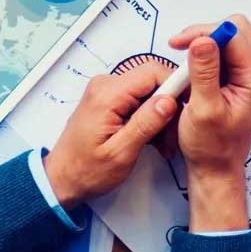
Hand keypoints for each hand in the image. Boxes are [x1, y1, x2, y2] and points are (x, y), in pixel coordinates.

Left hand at [44, 63, 182, 207]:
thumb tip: (169, 100)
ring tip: (163, 144)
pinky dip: (151, 117)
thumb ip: (145, 124)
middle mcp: (106, 85)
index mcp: (107, 95)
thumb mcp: (120, 153)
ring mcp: (108, 91)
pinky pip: (141, 99)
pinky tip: (153, 139)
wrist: (61, 180)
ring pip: (151, 92)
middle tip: (173, 137)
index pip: (153, 71)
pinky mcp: (111, 99)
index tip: (189, 106)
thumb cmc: (85, 171)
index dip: (177, 85)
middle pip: (154, 81)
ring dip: (162, 116)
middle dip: (170, 107)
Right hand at [164, 17, 250, 176]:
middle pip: (233, 30)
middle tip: (179, 49)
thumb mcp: (203, 109)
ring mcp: (249, 73)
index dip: (206, 32)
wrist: (216, 167)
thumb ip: (204, 73)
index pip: (234, 33)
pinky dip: (203, 58)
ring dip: (202, 47)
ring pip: (226, 40)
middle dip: (204, 35)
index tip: (180, 43)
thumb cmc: (212, 146)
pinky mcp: (238, 77)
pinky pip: (222, 54)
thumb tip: (202, 40)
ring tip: (183, 70)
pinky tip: (190, 75)